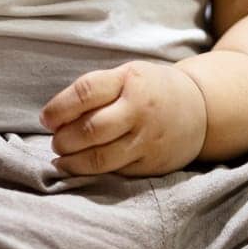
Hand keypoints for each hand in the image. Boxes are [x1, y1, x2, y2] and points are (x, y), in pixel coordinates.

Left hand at [39, 60, 206, 176]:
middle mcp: (140, 110)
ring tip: (62, 158)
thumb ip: (95, 90)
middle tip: (55, 141)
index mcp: (130, 80)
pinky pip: (116, 172)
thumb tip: (53, 117)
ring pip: (100, 158)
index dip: (58, 108)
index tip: (46, 119)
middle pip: (90, 130)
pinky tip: (80, 168)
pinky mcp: (152, 164)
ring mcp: (147, 140)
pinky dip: (92, 173)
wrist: (201, 109)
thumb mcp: (128, 75)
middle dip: (63, 139)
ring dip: (72, 161)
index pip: (85, 92)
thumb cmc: (152, 89)